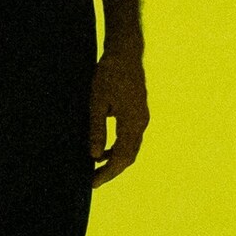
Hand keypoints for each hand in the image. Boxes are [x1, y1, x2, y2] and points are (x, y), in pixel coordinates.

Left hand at [89, 40, 150, 182]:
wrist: (125, 53)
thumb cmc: (109, 74)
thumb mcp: (97, 103)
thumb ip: (97, 130)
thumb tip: (95, 155)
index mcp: (132, 123)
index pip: (122, 157)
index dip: (108, 173)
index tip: (93, 183)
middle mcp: (141, 123)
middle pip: (129, 156)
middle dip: (112, 170)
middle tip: (93, 180)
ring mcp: (142, 118)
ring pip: (131, 148)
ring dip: (115, 160)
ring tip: (96, 168)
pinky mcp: (139, 113)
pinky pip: (131, 138)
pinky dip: (119, 147)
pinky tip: (104, 150)